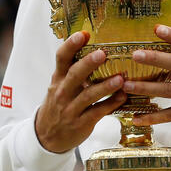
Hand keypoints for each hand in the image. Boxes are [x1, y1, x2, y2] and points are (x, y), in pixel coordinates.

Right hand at [35, 31, 126, 152]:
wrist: (47, 137)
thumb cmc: (59, 104)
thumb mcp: (60, 86)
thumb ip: (74, 69)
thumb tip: (95, 44)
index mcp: (58, 79)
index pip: (61, 59)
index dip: (70, 45)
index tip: (83, 34)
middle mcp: (63, 92)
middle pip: (74, 75)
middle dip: (88, 64)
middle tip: (102, 53)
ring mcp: (71, 109)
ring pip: (88, 96)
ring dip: (105, 86)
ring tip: (120, 78)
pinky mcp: (81, 123)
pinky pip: (97, 112)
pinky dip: (111, 104)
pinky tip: (123, 97)